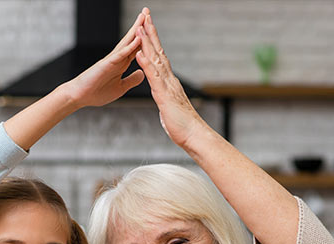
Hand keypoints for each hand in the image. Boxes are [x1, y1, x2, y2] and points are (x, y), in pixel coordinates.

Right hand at [61, 10, 145, 108]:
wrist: (80, 96)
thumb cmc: (96, 93)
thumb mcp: (120, 88)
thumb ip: (131, 80)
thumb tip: (142, 73)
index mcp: (121, 64)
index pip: (136, 49)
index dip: (145, 39)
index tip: (152, 28)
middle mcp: (117, 59)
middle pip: (132, 40)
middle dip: (140, 27)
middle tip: (147, 13)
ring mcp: (112, 60)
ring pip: (126, 43)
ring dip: (136, 30)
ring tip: (143, 17)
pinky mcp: (106, 64)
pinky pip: (120, 54)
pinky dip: (129, 46)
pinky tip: (138, 38)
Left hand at [134, 9, 205, 148]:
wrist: (195, 136)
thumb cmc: (184, 127)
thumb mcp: (171, 110)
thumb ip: (167, 103)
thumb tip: (166, 103)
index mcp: (169, 84)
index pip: (160, 59)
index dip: (153, 43)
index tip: (148, 30)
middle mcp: (170, 80)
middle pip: (159, 52)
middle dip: (151, 34)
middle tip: (146, 17)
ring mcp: (167, 86)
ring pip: (156, 60)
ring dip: (147, 43)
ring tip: (139, 27)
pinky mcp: (164, 95)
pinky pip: (153, 76)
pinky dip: (146, 63)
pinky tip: (139, 53)